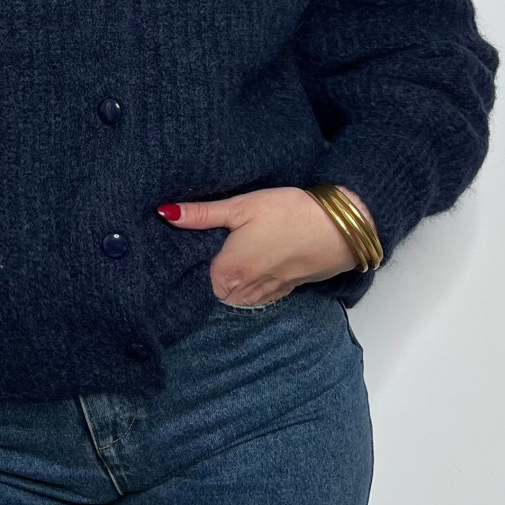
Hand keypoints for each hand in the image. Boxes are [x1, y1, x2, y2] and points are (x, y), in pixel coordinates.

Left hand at [158, 185, 373, 308]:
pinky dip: (249, 288)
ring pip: (235, 298)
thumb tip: (165, 213)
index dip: (188, 268)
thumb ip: (203, 214)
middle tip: (204, 255)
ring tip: (227, 262)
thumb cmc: (288, 213)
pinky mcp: (284, 291)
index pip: (194, 281)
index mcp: (227, 271)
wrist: (339, 229)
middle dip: (206, 279)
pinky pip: (257, 297)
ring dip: (228, 286)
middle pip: (214, 292)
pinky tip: (251, 269)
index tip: (184, 254)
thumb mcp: (242, 206)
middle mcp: (243, 289)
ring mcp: (266, 293)